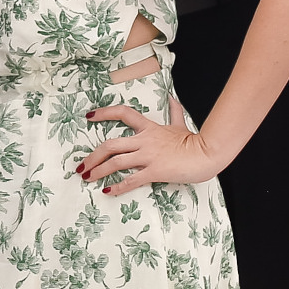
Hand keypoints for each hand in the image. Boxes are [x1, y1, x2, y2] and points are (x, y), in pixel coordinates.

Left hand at [78, 102, 222, 194]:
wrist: (207, 154)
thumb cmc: (194, 141)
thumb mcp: (180, 124)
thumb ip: (174, 111)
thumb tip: (173, 98)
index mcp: (149, 128)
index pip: (123, 113)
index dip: (104, 113)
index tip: (89, 116)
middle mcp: (144, 141)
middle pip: (110, 145)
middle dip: (92, 156)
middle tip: (81, 166)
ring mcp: (148, 156)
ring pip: (116, 162)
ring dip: (98, 171)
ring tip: (87, 178)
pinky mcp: (154, 171)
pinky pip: (131, 179)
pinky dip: (117, 186)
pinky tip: (107, 191)